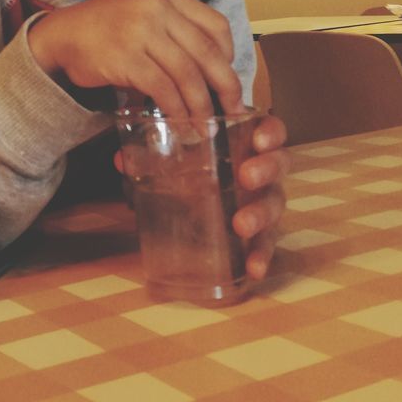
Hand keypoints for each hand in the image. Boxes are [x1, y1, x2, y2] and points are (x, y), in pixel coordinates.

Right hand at [28, 0, 242, 116]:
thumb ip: (174, 32)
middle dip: (226, 87)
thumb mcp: (144, 15)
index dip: (230, 55)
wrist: (62, 34)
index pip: (215, 26)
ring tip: (204, 127)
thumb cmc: (106, 29)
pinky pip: (163, 89)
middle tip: (233, 111)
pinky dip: (175, 111)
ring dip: (200, 107)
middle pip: (207, 53)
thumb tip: (209, 72)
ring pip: (187, 75)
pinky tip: (178, 124)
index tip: (228, 79)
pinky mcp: (126, 58)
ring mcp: (141, 33)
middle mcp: (158, 10)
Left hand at [113, 112, 288, 281]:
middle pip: (278, 165)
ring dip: (260, 214)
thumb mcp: (175, 159)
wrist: (197, 200)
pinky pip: (266, 244)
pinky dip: (261, 257)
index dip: (271, 132)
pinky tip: (253, 270)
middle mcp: (262, 171)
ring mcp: (263, 202)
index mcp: (246, 144)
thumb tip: (122, 160)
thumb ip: (151, 157)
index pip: (271, 130)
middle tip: (245, 176)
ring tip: (241, 225)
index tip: (259, 138)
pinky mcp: (260, 233)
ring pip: (274, 204)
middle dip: (266, 169)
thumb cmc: (194, 170)